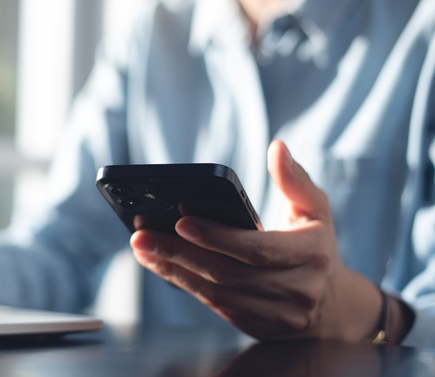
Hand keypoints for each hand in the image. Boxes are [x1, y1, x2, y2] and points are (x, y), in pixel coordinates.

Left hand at [130, 140, 381, 340]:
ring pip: (216, 293)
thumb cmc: (316, 245)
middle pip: (227, 273)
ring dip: (173, 271)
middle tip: (142, 235)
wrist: (333, 305)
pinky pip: (214, 306)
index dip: (216, 237)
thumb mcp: (315, 209)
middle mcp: (297, 289)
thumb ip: (295, 180)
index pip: (257, 248)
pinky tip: (161, 266)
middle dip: (179, 253)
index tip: (180, 220)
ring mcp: (277, 315)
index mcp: (311, 255)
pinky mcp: (257, 327)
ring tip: (143, 248)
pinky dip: (184, 284)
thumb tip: (278, 148)